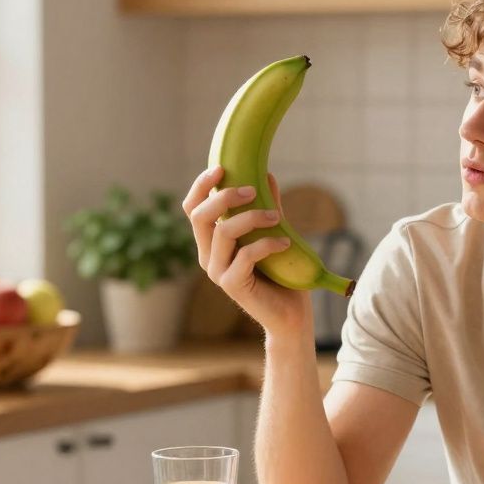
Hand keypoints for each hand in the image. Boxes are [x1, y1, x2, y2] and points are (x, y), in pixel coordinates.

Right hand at [182, 166, 309, 336]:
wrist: (291, 315)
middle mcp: (208, 257)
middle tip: (253, 190)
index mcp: (210, 242)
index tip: (222, 168)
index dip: (201, 186)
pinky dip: (266, 243)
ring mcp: (217, 273)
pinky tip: (285, 242)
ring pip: (223, 232)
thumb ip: (266, 207)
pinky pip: (245, 255)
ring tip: (277, 217)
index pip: (192, 209)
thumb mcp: (273, 233)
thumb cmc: (281, 275)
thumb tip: (266, 175)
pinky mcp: (232, 285)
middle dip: (225, 196)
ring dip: (252, 218)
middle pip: (200, 216)